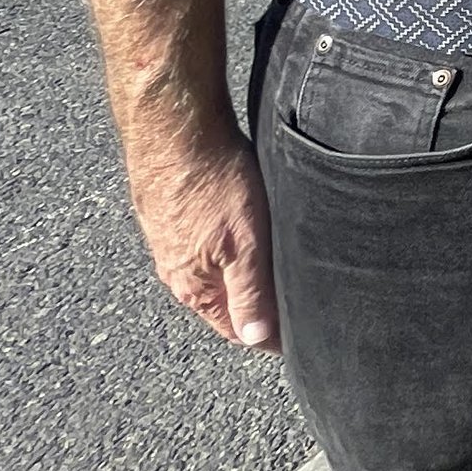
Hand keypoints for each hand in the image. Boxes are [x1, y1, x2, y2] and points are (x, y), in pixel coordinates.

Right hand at [128, 124, 279, 349]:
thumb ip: (250, 294)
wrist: (174, 130)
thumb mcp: (244, 246)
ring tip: (278, 270)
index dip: (269, 335)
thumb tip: (256, 340)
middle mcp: (177, 271)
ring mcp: (172, 242)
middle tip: (296, 302)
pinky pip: (205, 244)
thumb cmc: (211, 183)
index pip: (235, 329)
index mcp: (193, 288)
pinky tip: (248, 232)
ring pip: (215, 273)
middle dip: (257, 308)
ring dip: (244, 276)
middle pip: (224, 303)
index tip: (300, 334)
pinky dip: (231, 248)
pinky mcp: (173, 215)